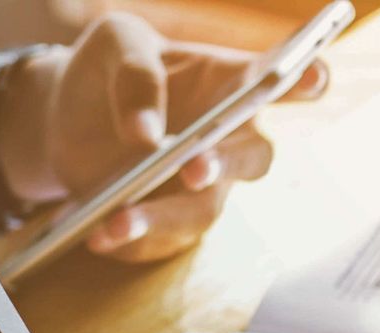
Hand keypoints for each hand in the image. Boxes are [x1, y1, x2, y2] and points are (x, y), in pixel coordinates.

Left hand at [0, 13, 327, 261]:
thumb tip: (146, 134)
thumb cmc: (107, 70)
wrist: (66, 118)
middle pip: (254, 158)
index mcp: (230, 83)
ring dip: (162, 219)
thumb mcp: (115, 44)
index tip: (312, 75)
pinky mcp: (176, 222)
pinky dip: (131, 242)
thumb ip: (136, 74)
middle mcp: (230, 140)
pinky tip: (98, 234)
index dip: (306, 80)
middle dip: (227, 165)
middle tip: (194, 168)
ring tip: (116, 221)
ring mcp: (207, 187)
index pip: (280, 79)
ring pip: (203, 211)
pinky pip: (164, 242)